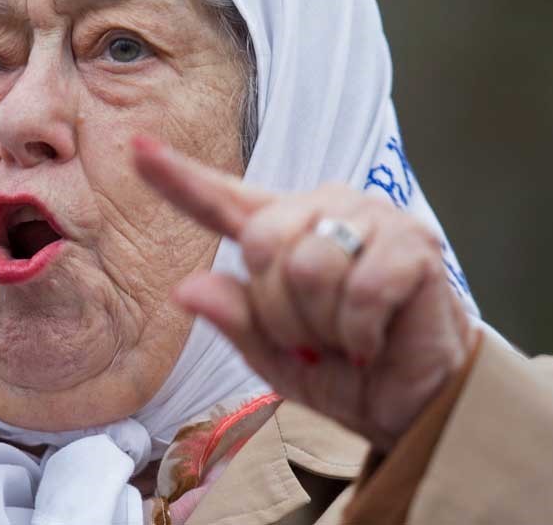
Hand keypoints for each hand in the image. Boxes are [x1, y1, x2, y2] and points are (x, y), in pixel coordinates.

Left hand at [133, 136, 472, 450]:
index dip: (177, 177)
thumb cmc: (341, 372)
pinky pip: (362, 289)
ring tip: (346, 337)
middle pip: (262, 243)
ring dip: (322, 325)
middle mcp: (326, 209)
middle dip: (279, 311)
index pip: (221, 200)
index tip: (136, 148)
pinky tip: (374, 339)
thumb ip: (234, 319)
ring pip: (309, 267)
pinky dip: (360, 332)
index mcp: (282, 231)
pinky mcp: (416, 244)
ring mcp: (373, 220)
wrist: (414, 404)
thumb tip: (187, 289)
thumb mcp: (271, 356)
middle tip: (312, 339)